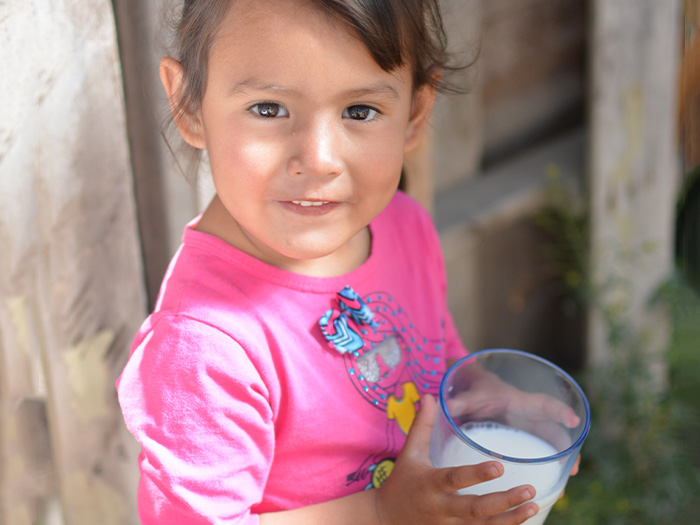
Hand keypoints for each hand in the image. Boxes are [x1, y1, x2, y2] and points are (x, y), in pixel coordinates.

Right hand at [374, 395, 538, 524]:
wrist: (385, 520)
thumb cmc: (402, 482)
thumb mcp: (409, 453)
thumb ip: (423, 425)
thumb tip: (431, 396)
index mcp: (429, 484)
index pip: (454, 479)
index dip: (475, 475)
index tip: (499, 467)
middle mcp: (440, 509)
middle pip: (474, 510)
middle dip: (502, 502)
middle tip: (529, 490)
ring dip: (510, 520)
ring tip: (533, 505)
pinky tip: (523, 520)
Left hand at [447, 370, 580, 478]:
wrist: (476, 390)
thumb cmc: (475, 391)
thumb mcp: (469, 396)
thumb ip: (459, 401)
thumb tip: (446, 405)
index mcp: (517, 401)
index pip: (542, 403)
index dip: (559, 410)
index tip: (573, 420)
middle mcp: (527, 416)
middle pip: (552, 430)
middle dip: (566, 446)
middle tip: (573, 466)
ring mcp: (527, 430)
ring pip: (549, 445)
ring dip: (559, 461)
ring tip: (564, 484)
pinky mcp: (522, 442)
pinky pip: (538, 454)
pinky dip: (544, 468)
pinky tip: (546, 488)